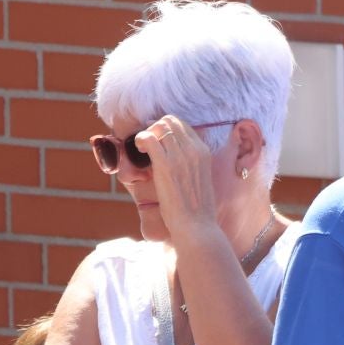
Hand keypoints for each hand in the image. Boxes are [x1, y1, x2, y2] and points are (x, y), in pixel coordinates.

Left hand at [135, 116, 226, 247]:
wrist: (196, 223)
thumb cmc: (197, 208)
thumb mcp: (202, 178)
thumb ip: (193, 164)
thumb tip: (177, 161)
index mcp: (204, 151)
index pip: (183, 125)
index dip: (166, 129)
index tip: (157, 141)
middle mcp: (194, 149)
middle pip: (170, 121)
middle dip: (155, 128)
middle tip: (149, 145)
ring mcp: (180, 155)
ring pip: (159, 126)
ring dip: (147, 134)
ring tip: (143, 150)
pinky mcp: (165, 164)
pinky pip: (149, 138)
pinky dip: (141, 140)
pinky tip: (139, 151)